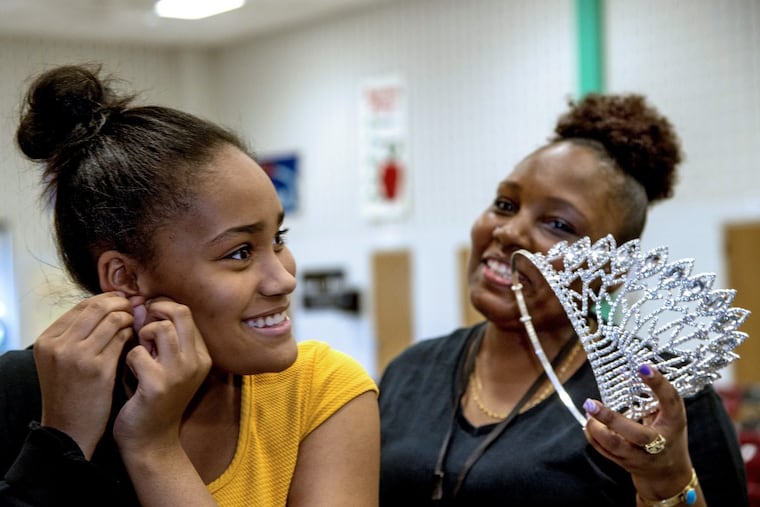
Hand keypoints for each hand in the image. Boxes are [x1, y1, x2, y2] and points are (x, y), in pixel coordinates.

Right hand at [33, 291, 134, 458]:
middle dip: (120, 303)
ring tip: (137, 322)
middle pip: (97, 307)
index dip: (106, 300)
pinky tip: (137, 339)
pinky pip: (122, 338)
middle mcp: (59, 345)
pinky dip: (132, 333)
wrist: (69, 431)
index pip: (82, 306)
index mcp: (47, 340)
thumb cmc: (71, 393)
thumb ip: (78, 334)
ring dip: (129, 317)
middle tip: (136, 307)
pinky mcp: (98, 369)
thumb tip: (109, 304)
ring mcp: (77, 356)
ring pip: (112, 319)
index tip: (123, 301)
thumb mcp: (61, 360)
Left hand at [113, 298, 210, 454]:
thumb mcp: (167, 364)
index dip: (162, 307)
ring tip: (138, 351)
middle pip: (179, 313)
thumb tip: (143, 305)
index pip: (186, 312)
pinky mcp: (159, 384)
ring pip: (160, 328)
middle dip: (154, 312)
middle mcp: (197, 361)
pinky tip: (131, 373)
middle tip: (140, 325)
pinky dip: (129, 359)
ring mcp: (180, 373)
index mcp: (201, 355)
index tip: (146, 314)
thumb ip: (162, 338)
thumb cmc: (153, 398)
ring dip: (141, 335)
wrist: (150, 440)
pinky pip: (137, 353)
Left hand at [583, 365, 698, 502]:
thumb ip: (649, 394)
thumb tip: (622, 371)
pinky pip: (603, 451)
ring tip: (588, 409)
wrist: (667, 473)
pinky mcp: (625, 463)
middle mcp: (658, 442)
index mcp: (673, 423)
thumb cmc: (667, 433)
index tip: (642, 367)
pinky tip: (589, 421)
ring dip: (595, 427)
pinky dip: (592, 435)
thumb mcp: (666, 413)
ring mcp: (640, 456)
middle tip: (590, 402)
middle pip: (636, 434)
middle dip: (610, 418)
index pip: (670, 402)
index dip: (657, 384)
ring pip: (614, 446)